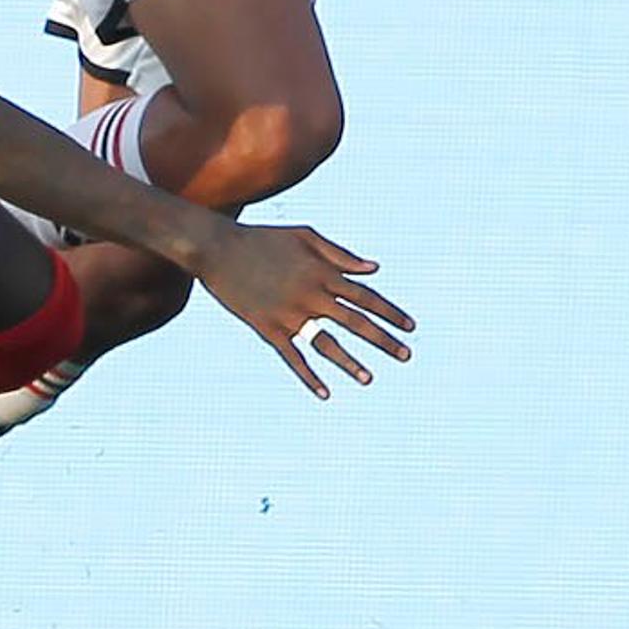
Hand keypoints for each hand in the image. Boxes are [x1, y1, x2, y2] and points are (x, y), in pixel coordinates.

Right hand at [182, 216, 412, 398]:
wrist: (217, 248)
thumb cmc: (263, 238)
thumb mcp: (305, 237)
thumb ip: (340, 254)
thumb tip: (374, 269)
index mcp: (322, 272)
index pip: (366, 295)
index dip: (390, 312)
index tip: (411, 327)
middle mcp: (311, 295)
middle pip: (355, 321)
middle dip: (383, 340)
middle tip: (406, 355)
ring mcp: (289, 314)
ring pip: (326, 344)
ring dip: (350, 362)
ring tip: (370, 378)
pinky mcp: (267, 328)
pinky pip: (293, 357)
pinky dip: (309, 376)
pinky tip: (325, 392)